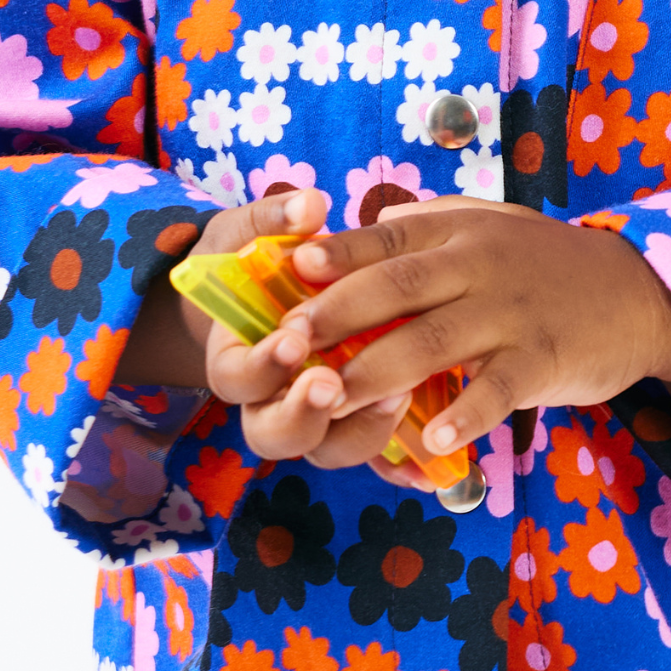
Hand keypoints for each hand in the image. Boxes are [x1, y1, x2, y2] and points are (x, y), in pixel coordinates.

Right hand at [114, 188, 416, 481]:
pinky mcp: (360, 423)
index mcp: (238, 355)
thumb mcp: (257, 233)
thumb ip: (277, 220)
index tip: (293, 341)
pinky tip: (433, 462)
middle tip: (333, 384)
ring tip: (398, 395)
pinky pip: (378, 460)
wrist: (286, 293)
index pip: (237, 378)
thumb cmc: (263, 260)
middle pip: (274, 435)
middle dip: (303, 414)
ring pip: (331, 449)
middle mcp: (272, 398)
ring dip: (361, 431)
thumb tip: (308, 205)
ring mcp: (319, 417)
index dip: (262, 366)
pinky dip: (404, 465)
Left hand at [259, 195, 670, 472]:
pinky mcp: (540, 359)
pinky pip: (494, 391)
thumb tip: (362, 227)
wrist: (638, 292)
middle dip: (337, 316)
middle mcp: (478, 266)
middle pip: (396, 288)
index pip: (385, 239)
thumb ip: (427, 228)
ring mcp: (509, 314)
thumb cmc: (547, 264)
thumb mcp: (489, 224)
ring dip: (378, 371)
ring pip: (433, 341)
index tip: (291, 270)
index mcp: (456, 232)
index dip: (336, 255)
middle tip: (288, 345)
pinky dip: (462, 415)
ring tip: (333, 398)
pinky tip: (429, 441)